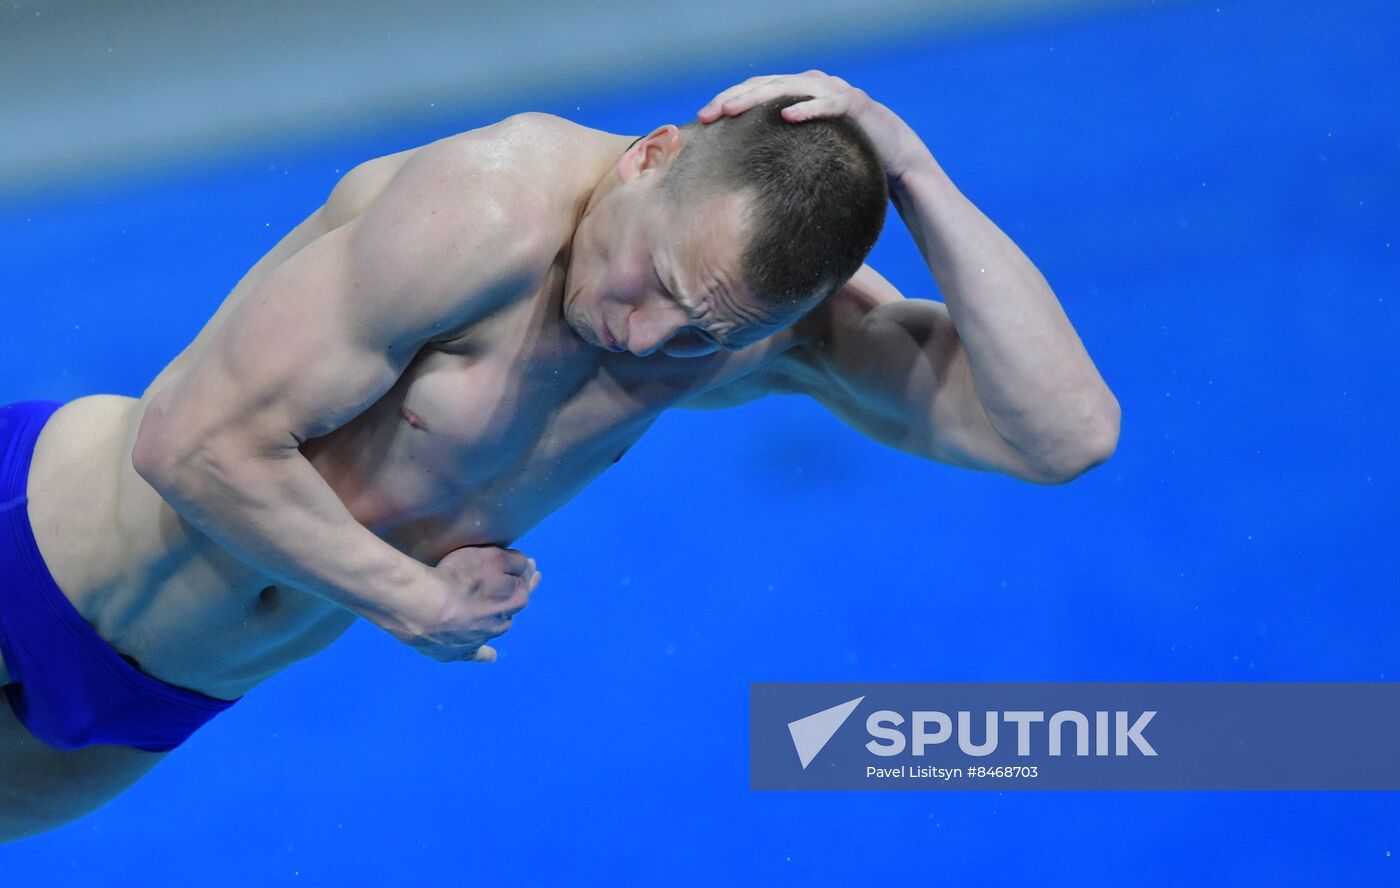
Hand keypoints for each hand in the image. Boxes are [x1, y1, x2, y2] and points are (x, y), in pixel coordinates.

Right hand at [385, 545, 540, 662]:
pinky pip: (477, 654)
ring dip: (499, 617)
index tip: (530, 565)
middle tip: (520, 582)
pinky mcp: (460, 652)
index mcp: (514, 599)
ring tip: (497, 609)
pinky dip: (484, 654)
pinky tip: (491, 656)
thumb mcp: (492, 556)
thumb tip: (526, 565)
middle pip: (513, 605)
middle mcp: (502, 621)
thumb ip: (514, 561)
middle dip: (517, 592)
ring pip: (497, 627)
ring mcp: (481, 638)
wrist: (425, 608)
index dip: (525, 571)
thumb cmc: (458, 577)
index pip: (524, 582)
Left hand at [696, 70, 927, 182]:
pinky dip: (807, 108)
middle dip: (732, 98)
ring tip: (732, 110)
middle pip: (764, 84)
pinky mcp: (855, 104)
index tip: (701, 121)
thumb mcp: (804, 154)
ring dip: (758, 98)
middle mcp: (812, 85)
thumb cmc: (845, 157)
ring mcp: (834, 91)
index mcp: (796, 94)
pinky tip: (786, 116)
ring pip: (789, 87)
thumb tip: (739, 178)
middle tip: (708, 115)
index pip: (754, 90)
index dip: (726, 100)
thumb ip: (778, 153)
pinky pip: (828, 103)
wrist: (895, 160)